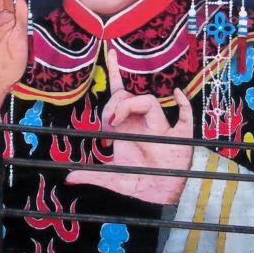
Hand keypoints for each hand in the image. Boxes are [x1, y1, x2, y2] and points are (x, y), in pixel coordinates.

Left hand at [69, 86, 193, 205]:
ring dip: (133, 106)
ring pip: (150, 103)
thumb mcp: (111, 178)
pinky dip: (182, 104)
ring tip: (117, 122)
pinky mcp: (181, 137)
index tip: (111, 53)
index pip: (120, 96)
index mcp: (127, 128)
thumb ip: (91, 175)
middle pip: (131, 97)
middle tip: (109, 123)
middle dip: (117, 103)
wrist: (157, 198)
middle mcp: (144, 124)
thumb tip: (68, 177)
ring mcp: (163, 129)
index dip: (116, 74)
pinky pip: (185, 115)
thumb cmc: (137, 182)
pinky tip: (177, 94)